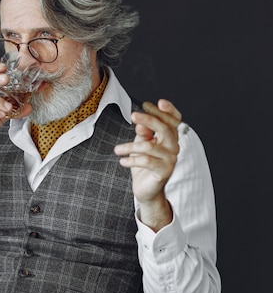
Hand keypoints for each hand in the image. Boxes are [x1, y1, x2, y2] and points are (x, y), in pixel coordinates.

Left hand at [114, 99, 181, 230]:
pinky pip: (146, 161)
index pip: (174, 120)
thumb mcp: (140, 144)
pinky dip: (131, 160)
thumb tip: (140, 121)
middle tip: (132, 115)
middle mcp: (174, 147)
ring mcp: (170, 160)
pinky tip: (122, 161)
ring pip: (150, 146)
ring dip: (130, 146)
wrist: (145, 189)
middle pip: (166, 129)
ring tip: (117, 150)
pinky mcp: (164, 172)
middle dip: (149, 119)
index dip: (165, 110)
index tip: (148, 103)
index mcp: (170, 138)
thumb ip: (143, 132)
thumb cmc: (143, 164)